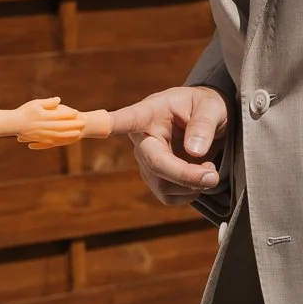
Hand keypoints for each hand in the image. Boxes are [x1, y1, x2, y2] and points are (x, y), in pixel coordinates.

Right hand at [107, 86, 228, 205]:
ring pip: (163, 186)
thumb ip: (204, 125)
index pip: (125, 119)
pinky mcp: (155, 180)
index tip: (89, 123)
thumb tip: (194, 151)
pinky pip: (169, 197)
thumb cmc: (206, 107)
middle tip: (213, 175)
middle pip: (155, 164)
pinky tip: (199, 177)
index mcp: (150, 113)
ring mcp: (146, 161)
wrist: (209, 121)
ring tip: (210, 168)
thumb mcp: (212, 107)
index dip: (106, 124)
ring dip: (192, 185)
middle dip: (185, 175)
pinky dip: (190, 193)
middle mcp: (142, 138)